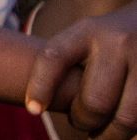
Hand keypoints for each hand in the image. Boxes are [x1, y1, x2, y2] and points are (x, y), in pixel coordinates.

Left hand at [28, 8, 136, 138]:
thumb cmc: (111, 37)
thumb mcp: (88, 35)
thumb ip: (70, 61)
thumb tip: (40, 104)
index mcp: (88, 30)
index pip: (55, 57)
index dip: (40, 86)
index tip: (33, 109)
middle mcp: (117, 44)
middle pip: (93, 102)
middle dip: (83, 121)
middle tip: (81, 122)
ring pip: (124, 119)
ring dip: (110, 135)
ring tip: (102, 134)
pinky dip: (131, 131)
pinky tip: (124, 128)